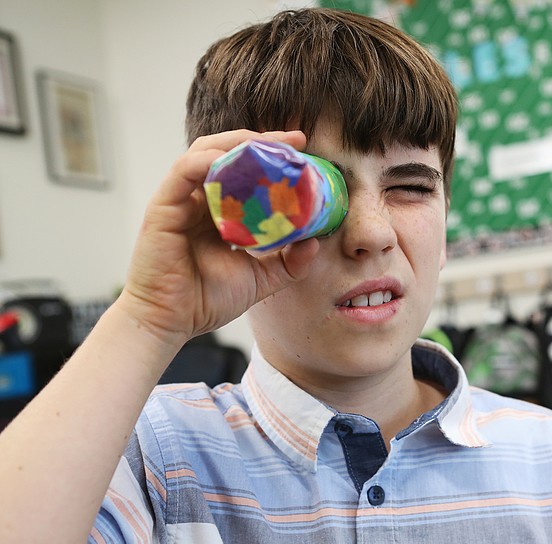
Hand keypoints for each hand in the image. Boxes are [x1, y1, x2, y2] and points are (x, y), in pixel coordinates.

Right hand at [115, 129, 318, 346]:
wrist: (170, 324)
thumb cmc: (206, 300)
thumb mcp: (261, 278)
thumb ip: (289, 262)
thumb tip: (316, 242)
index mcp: (220, 211)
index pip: (246, 172)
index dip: (273, 157)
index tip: (304, 150)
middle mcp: (200, 200)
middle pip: (229, 153)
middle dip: (262, 141)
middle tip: (295, 140)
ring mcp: (180, 200)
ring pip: (206, 152)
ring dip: (239, 143)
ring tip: (270, 145)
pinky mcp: (163, 206)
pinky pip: (184, 171)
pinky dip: (208, 160)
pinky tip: (232, 161)